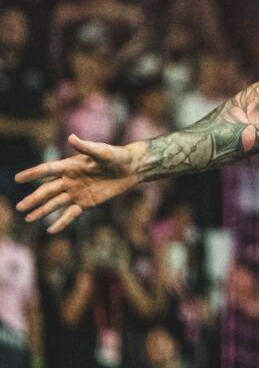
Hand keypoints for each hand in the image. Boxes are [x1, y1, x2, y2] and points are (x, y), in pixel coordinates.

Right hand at [15, 134, 142, 232]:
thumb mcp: (103, 152)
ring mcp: (76, 192)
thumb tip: (71, 138)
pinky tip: (51, 230)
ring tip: (28, 219)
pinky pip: (70, 213)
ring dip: (42, 211)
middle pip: (47, 190)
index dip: (33, 174)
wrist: (131, 168)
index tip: (18, 178)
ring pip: (55, 203)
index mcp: (70, 166)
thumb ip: (87, 147)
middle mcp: (69, 180)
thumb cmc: (117, 156)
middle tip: (20, 207)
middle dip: (33, 199)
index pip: (48, 170)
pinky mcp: (85, 202)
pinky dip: (62, 221)